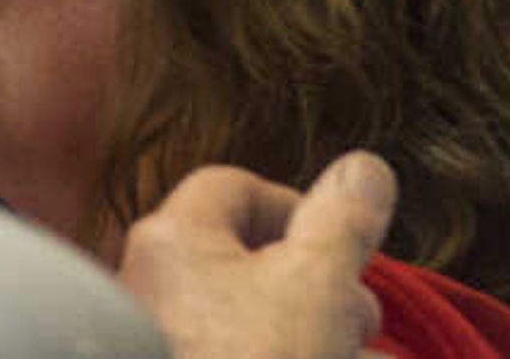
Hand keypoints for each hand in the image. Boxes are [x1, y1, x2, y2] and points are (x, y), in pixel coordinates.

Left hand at [118, 152, 393, 358]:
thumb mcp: (320, 280)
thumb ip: (345, 219)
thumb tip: (362, 169)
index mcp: (175, 241)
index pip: (237, 188)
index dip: (299, 208)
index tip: (341, 251)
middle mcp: (147, 291)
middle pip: (245, 265)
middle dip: (318, 288)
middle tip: (358, 323)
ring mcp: (153, 348)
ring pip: (244, 327)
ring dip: (308, 337)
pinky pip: (231, 358)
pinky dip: (278, 358)